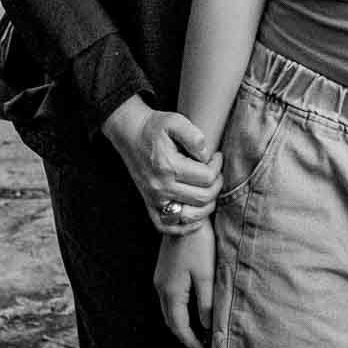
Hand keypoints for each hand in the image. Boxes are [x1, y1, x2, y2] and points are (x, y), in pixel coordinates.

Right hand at [102, 96, 224, 233]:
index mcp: (168, 166)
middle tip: (214, 171)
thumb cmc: (154, 127)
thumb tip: (206, 155)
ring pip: (191, 216)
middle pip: (203, 198)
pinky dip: (185, 227)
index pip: (207, 177)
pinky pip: (168, 227)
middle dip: (217, 184)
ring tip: (208, 188)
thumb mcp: (175, 121)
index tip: (216, 156)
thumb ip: (194, 135)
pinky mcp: (149, 204)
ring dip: (207, 205)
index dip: (218, 165)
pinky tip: (196, 215)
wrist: (130, 133)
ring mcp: (154, 199)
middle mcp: (160, 187)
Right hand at [155, 225, 215, 347]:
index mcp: (171, 292)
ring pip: (169, 310)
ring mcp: (160, 279)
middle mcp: (161, 288)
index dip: (191, 341)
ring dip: (182, 322)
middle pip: (171, 321)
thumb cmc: (198, 244)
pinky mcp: (164, 272)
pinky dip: (180, 309)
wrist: (184, 218)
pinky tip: (193, 308)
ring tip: (201, 329)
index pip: (179, 326)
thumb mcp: (207, 274)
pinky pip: (170, 298)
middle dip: (185, 335)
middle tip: (203, 343)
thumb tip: (207, 325)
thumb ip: (206, 302)